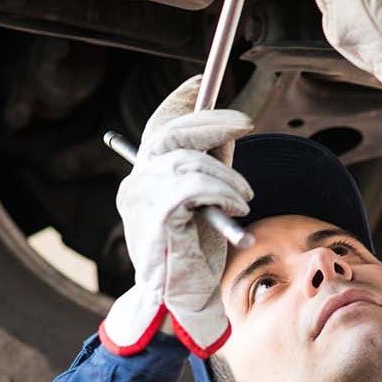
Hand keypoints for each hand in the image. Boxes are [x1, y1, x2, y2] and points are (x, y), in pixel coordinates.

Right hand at [100, 75, 253, 358]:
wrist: (185, 299)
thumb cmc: (196, 253)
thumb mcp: (208, 198)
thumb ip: (212, 164)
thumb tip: (227, 126)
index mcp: (144, 177)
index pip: (158, 126)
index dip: (180, 101)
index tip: (203, 82)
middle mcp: (136, 184)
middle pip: (170, 133)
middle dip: (212, 121)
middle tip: (246, 123)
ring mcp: (141, 200)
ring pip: (188, 161)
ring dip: (227, 174)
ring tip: (244, 195)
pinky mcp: (156, 217)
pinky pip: (194, 186)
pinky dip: (222, 190)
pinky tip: (236, 206)